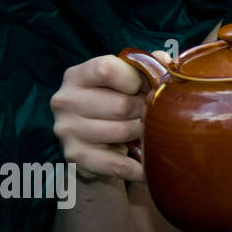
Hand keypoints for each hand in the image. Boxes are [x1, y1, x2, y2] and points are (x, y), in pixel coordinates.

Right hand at [50, 52, 169, 183]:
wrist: (93, 137)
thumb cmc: (114, 98)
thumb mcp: (126, 77)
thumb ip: (147, 65)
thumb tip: (166, 61)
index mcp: (77, 75)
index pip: (107, 69)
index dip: (136, 79)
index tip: (144, 87)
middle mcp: (65, 100)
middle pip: (120, 105)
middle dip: (144, 110)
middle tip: (150, 114)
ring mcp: (66, 129)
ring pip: (121, 131)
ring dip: (141, 134)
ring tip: (145, 131)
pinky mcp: (74, 155)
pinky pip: (114, 164)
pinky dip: (135, 168)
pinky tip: (147, 169)